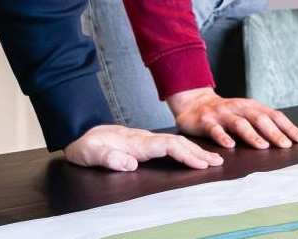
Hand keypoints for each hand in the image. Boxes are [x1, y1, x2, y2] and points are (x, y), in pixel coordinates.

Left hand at [64, 124, 222, 170]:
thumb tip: (131, 164)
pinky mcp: (143, 144)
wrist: (79, 132)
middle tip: (218, 162)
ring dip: (194, 150)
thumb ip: (110, 158)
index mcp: (136, 142)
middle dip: (198, 152)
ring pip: (175, 143)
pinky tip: (191, 153)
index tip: (202, 164)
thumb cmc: (86, 145)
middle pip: (177, 143)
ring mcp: (145, 140)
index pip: (167, 147)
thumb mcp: (91, 153)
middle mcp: (144, 140)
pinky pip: (169, 145)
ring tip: (211, 159)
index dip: (185, 155)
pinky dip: (184, 149)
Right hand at [167, 87, 297, 149]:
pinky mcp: (206, 122)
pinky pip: (215, 130)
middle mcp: (239, 108)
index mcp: (251, 106)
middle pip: (259, 118)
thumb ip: (261, 122)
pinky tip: (230, 145)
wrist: (194, 102)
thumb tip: (287, 138)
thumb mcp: (245, 113)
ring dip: (252, 135)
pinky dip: (223, 137)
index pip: (273, 115)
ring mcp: (222, 114)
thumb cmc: (226, 112)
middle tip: (286, 145)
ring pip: (239, 123)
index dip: (288, 127)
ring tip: (263, 146)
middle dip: (273, 132)